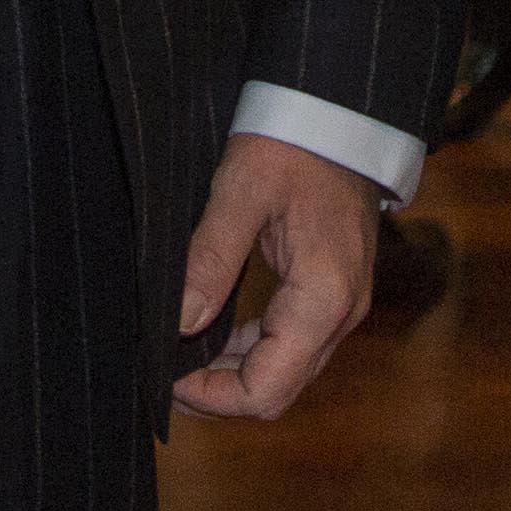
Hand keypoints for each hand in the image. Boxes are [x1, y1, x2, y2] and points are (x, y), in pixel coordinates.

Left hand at [170, 133, 385, 421]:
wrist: (341, 113)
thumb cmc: (293, 143)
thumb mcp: (240, 193)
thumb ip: (210, 259)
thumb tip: (179, 323)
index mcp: (322, 297)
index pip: (267, 388)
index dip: (213, 397)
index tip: (168, 378)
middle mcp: (341, 314)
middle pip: (278, 390)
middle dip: (220, 392)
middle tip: (167, 372)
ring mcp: (343, 305)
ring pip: (287, 371)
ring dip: (236, 373)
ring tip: (182, 356)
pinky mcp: (335, 292)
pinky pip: (294, 343)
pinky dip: (254, 349)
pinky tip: (216, 331)